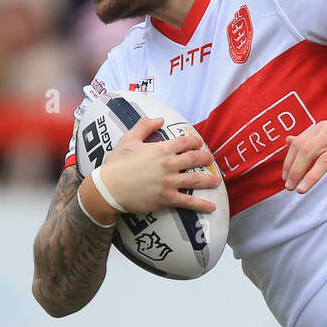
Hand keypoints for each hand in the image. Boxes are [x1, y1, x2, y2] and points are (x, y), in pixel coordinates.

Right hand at [99, 115, 220, 214]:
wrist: (109, 187)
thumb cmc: (117, 163)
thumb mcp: (128, 139)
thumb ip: (144, 126)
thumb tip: (160, 118)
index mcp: (161, 149)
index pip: (184, 142)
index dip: (194, 141)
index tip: (199, 143)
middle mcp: (169, 164)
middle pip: (194, 159)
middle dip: (205, 158)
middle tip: (211, 160)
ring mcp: (169, 182)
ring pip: (195, 180)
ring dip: (209, 180)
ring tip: (217, 181)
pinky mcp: (167, 198)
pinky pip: (188, 202)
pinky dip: (201, 205)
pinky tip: (211, 208)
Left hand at [281, 115, 326, 201]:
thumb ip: (310, 136)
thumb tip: (288, 141)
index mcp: (323, 127)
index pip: (299, 143)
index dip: (289, 161)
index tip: (285, 177)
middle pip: (307, 151)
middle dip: (295, 170)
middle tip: (289, 186)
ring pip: (325, 161)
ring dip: (311, 178)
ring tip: (301, 190)